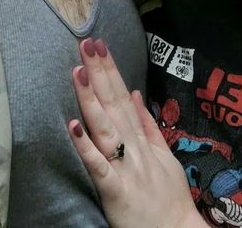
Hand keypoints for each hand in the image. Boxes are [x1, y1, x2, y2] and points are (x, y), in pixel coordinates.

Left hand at [68, 38, 202, 227]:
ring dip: (91, 99)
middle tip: (86, 42)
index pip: (122, 97)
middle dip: (100, 72)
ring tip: (78, 70)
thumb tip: (134, 92)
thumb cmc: (169, 199)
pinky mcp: (115, 192)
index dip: (110, 70)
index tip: (99, 45)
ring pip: (105, 128)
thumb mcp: (164, 157)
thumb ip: (148, 125)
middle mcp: (133, 149)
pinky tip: (72, 125)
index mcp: (142, 140)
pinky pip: (98, 167)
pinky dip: (86, 147)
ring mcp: (125, 168)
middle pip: (113, 105)